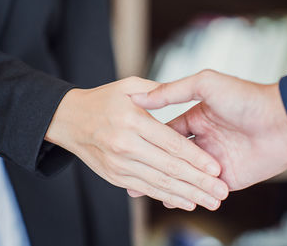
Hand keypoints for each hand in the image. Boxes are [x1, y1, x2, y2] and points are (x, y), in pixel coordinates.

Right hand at [44, 76, 228, 210]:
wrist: (66, 118)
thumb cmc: (100, 98)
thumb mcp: (127, 84)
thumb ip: (155, 90)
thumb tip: (174, 94)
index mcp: (133, 120)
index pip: (172, 142)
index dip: (195, 157)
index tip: (215, 168)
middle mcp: (125, 144)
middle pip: (169, 167)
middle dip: (198, 182)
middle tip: (219, 193)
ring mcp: (119, 164)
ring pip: (160, 183)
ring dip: (188, 195)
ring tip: (210, 203)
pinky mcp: (115, 176)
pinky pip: (146, 189)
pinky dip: (167, 197)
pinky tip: (186, 202)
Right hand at [132, 70, 286, 191]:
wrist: (284, 120)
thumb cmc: (246, 98)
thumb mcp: (206, 85)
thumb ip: (174, 90)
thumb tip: (141, 96)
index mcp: (196, 119)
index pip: (166, 134)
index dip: (147, 143)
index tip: (126, 149)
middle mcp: (203, 141)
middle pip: (171, 158)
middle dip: (152, 167)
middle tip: (129, 177)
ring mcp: (214, 161)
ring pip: (184, 175)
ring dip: (166, 183)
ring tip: (142, 191)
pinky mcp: (227, 178)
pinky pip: (203, 189)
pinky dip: (187, 194)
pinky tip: (169, 199)